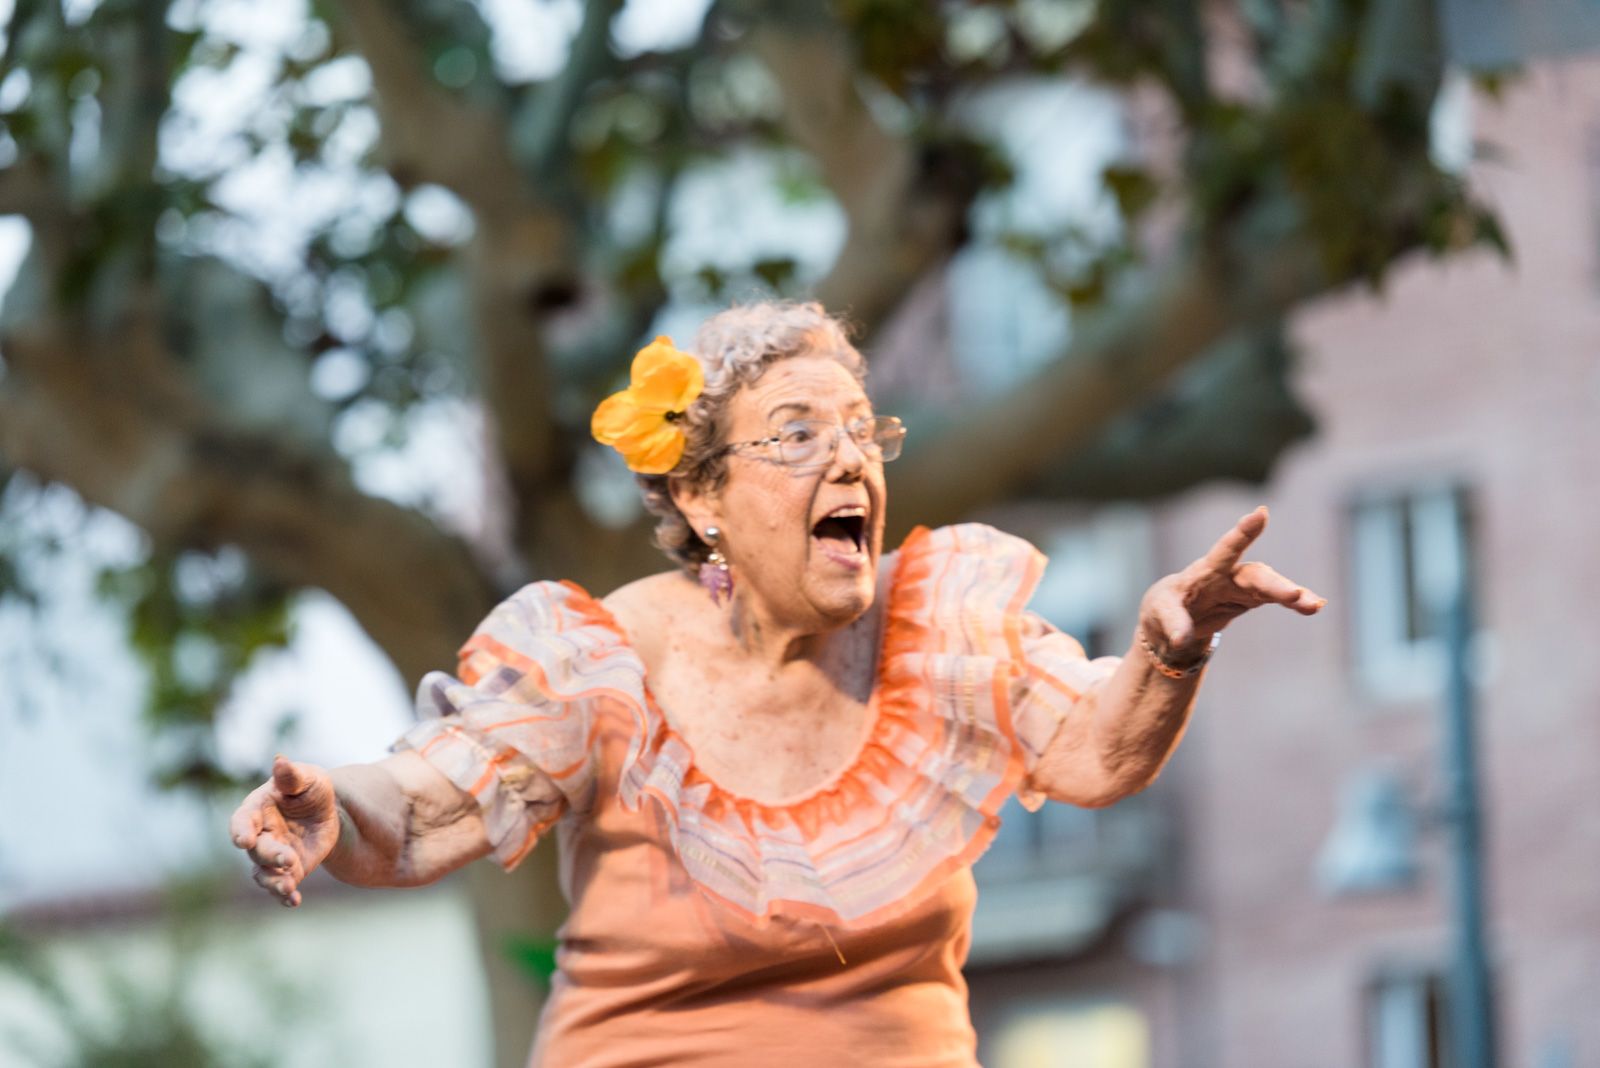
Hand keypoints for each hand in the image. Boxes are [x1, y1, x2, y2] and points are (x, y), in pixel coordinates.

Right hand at [229, 756, 339, 907]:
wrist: (327, 810)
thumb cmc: (309, 788)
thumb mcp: (307, 778)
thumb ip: (292, 775)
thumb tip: (280, 760)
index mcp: (257, 810)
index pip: (242, 822)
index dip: (241, 831)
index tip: (243, 840)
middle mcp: (259, 836)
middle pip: (257, 850)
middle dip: (270, 856)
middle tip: (288, 859)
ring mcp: (272, 856)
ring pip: (264, 874)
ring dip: (274, 882)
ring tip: (288, 888)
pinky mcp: (288, 871)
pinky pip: (281, 886)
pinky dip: (285, 896)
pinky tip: (294, 901)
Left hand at [1138, 506, 1325, 661]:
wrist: (1172, 620)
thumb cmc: (1163, 608)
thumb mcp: (1158, 613)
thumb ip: (1172, 623)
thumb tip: (1181, 640)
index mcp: (1204, 571)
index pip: (1225, 550)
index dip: (1242, 532)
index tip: (1261, 513)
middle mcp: (1228, 574)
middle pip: (1255, 575)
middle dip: (1274, 584)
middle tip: (1293, 594)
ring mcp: (1242, 586)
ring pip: (1271, 587)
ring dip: (1292, 595)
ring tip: (1313, 605)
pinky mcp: (1251, 599)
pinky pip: (1277, 599)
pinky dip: (1295, 602)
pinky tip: (1315, 605)